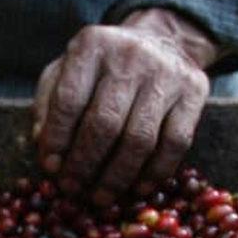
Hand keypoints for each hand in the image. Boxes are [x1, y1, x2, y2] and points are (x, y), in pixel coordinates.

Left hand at [33, 8, 218, 204]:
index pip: (69, 100)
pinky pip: (176, 142)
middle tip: (71, 189)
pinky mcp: (195, 91)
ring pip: (140, 138)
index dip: (57, 139)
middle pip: (105, 123)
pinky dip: (155, 172)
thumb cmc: (98, 67)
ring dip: (117, 176)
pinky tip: (137, 189)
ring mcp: (166, 73)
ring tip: (99, 197)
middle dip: (84, 164)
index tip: (49, 168)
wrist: (157, 40)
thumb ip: (47, 106)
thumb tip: (42, 146)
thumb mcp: (64, 72)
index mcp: (90, 46)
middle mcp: (130, 55)